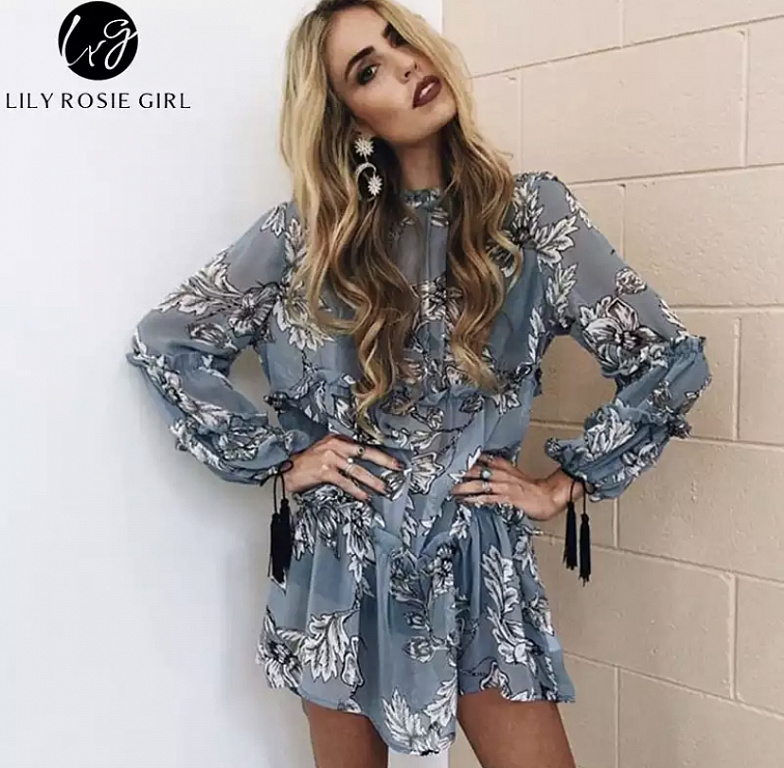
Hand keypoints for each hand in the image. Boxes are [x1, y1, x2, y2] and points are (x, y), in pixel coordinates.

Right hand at [283, 434, 401, 501]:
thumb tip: (360, 461)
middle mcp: (334, 445)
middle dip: (383, 461)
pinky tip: (364, 496)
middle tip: (397, 467)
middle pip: (364, 452)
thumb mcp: (324, 451)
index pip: (362, 445)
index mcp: (336, 439)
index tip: (392, 459)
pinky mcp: (325, 471)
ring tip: (383, 488)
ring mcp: (330, 458)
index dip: (379, 453)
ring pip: (357, 470)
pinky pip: (345, 482)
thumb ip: (342, 452)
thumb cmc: (305, 463)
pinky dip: (356, 490)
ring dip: (372, 480)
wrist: (286, 470)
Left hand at [449, 452, 564, 521]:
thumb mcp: (510, 472)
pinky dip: (474, 500)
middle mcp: (499, 473)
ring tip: (448, 490)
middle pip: (473, 470)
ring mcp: (502, 486)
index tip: (445, 463)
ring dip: (461, 487)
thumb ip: (494, 468)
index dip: (461, 460)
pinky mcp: (506, 499)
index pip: (477, 458)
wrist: (548, 495)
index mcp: (500, 464)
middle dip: (457, 474)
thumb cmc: (529, 487)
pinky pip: (487, 499)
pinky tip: (464, 502)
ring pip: (477, 484)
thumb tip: (477, 468)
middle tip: (441, 477)